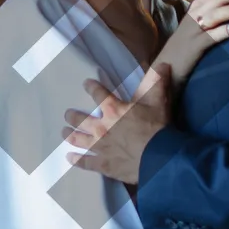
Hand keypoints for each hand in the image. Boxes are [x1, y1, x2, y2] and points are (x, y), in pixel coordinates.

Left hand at [63, 62, 173, 184]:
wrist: (159, 158)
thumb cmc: (157, 129)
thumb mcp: (159, 102)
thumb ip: (158, 83)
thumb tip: (164, 64)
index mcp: (113, 110)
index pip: (98, 93)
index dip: (91, 87)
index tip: (85, 84)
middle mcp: (102, 127)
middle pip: (80, 119)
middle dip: (72, 116)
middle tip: (67, 114)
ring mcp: (100, 147)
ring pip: (78, 139)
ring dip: (69, 135)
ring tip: (64, 132)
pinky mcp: (103, 164)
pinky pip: (85, 162)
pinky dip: (76, 160)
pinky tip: (69, 157)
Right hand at [186, 0, 228, 42]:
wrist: (165, 64)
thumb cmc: (185, 43)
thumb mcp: (197, 21)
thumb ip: (211, 9)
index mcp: (197, 7)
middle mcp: (194, 14)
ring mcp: (193, 30)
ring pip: (213, 15)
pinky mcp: (194, 46)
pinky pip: (210, 37)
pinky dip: (223, 31)